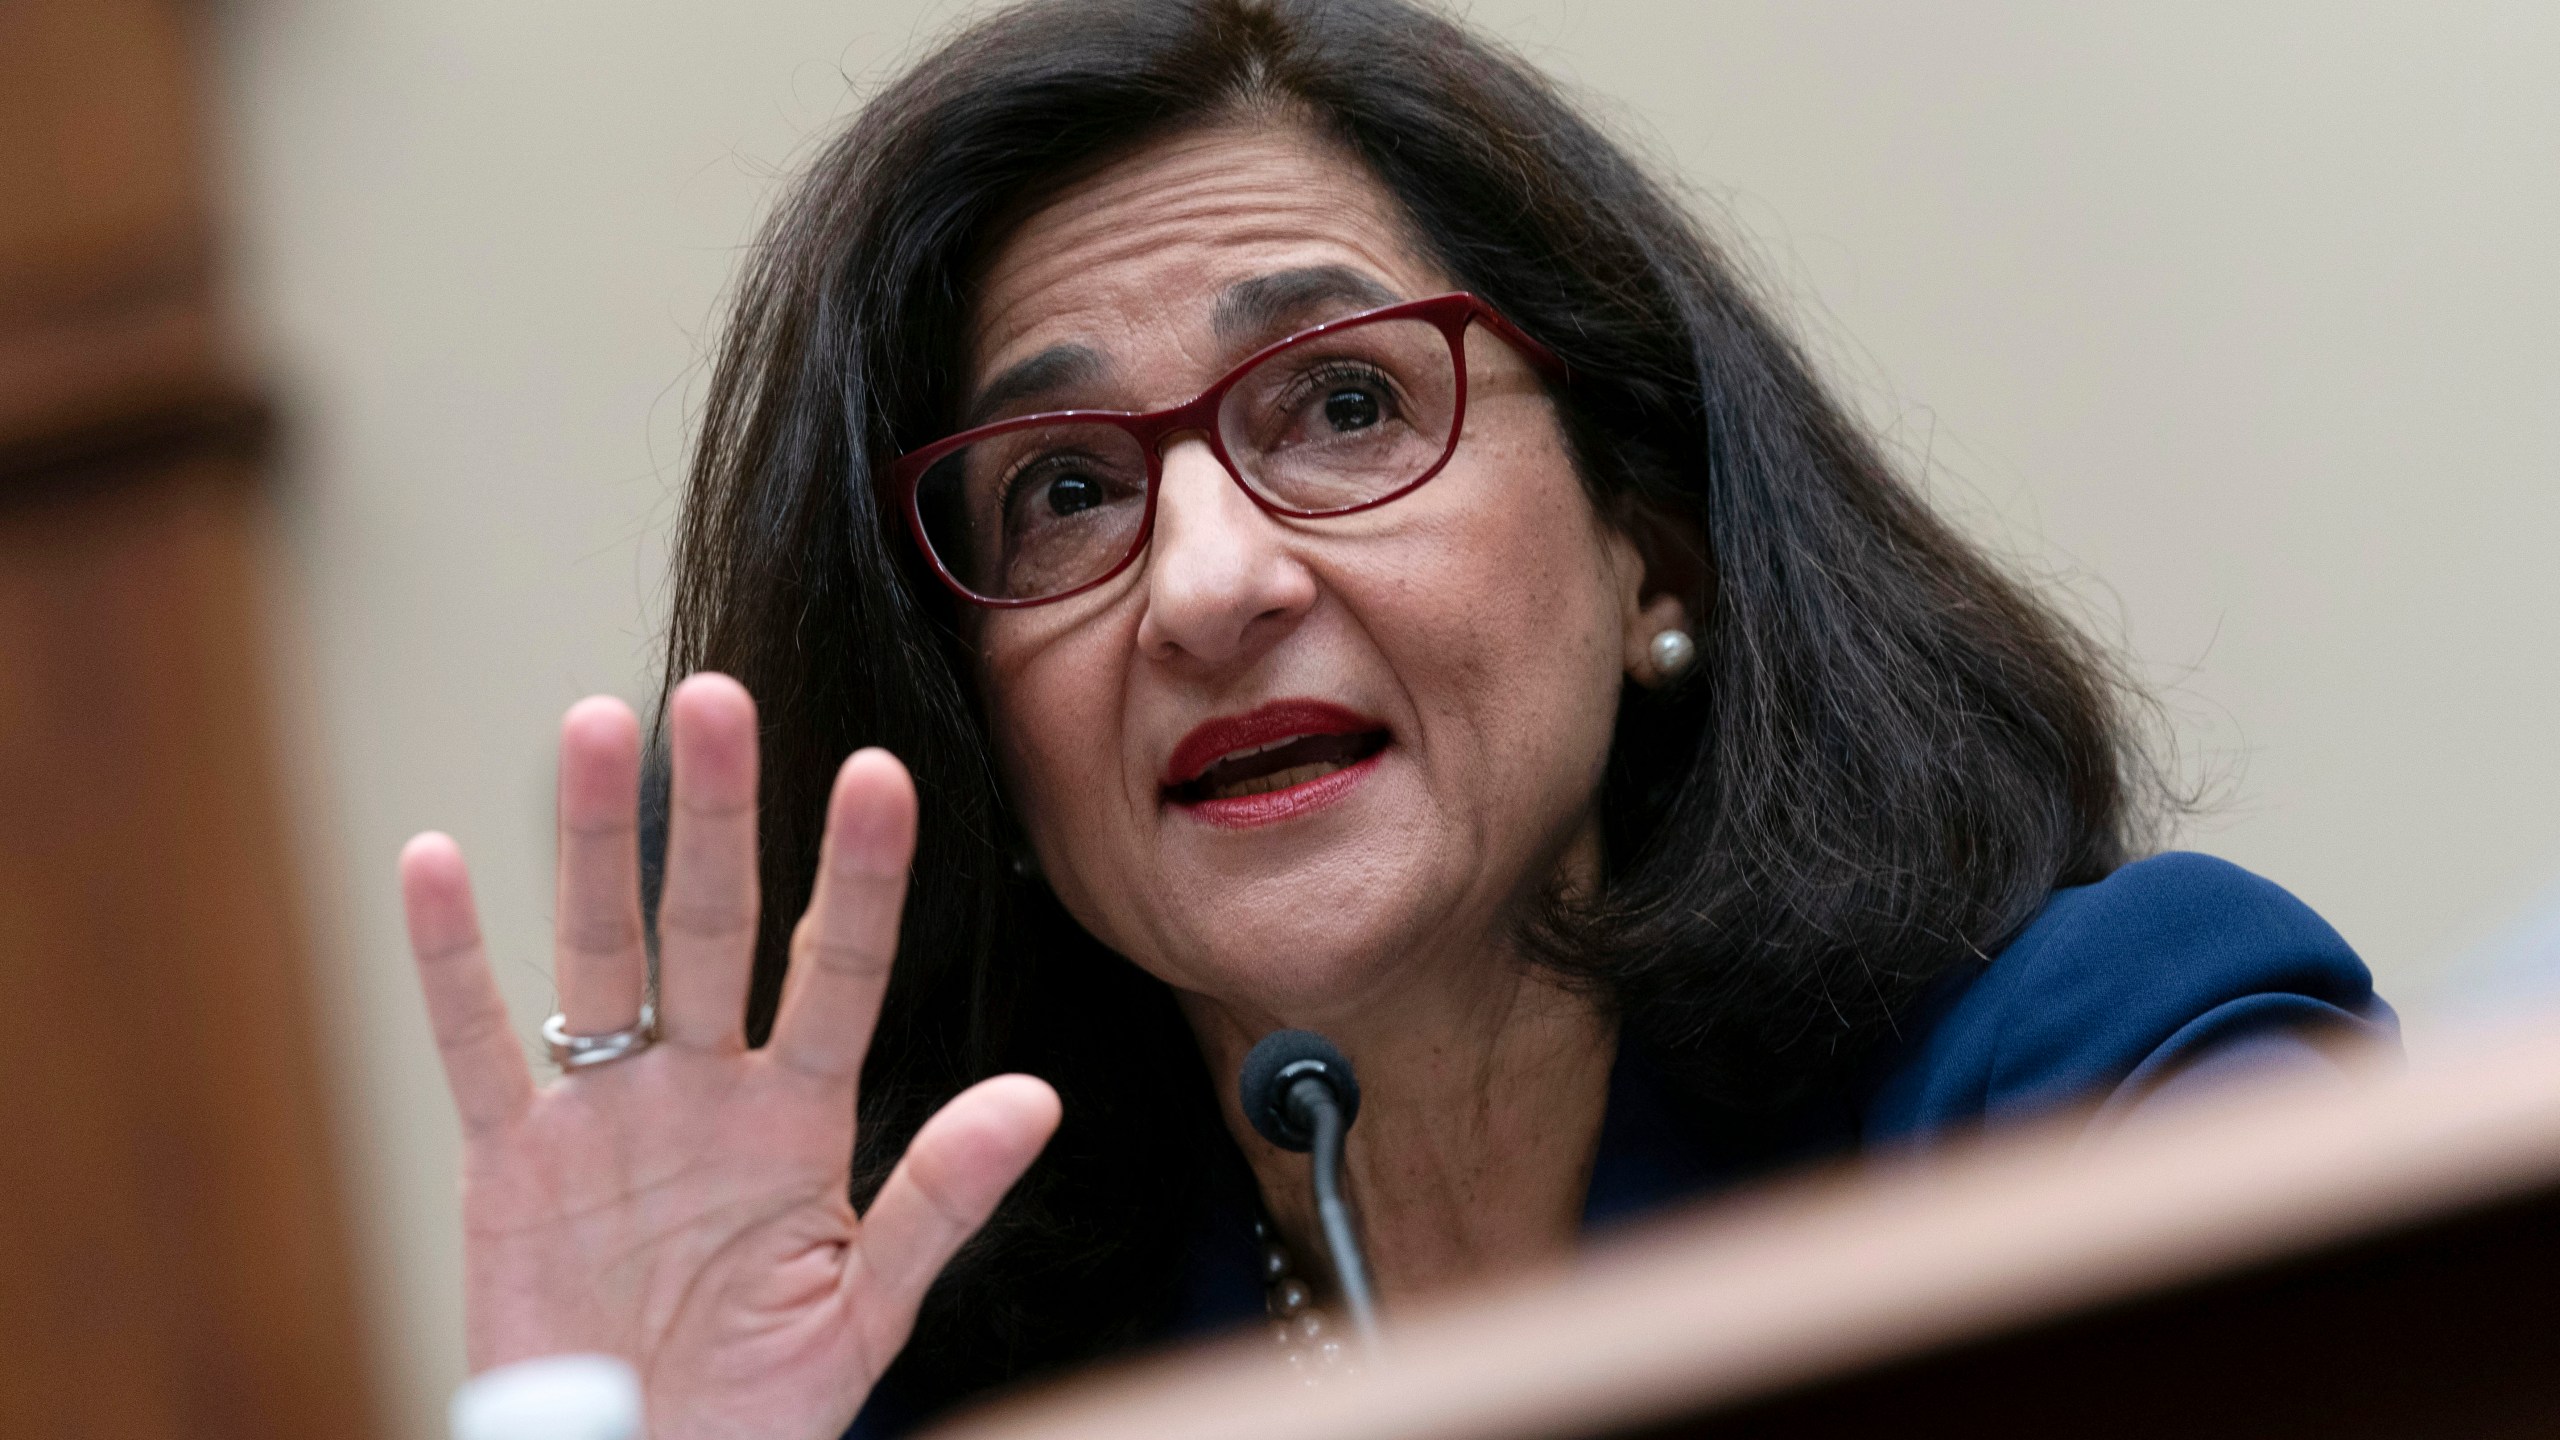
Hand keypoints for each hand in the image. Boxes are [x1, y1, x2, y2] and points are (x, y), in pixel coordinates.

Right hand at [399, 673, 1059, 1438]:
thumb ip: (939, 1202)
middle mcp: (702, 1088)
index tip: (879, 776)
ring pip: (598, 953)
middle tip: (718, 696)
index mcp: (798, 1117)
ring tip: (594, 723)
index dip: (856, 877)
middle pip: (709, 925)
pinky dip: (451, 963)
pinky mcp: (510, 1164)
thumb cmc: (760, 1403)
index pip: (835, 971)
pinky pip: (476, 1050)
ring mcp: (604, 1115)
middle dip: (715, 814)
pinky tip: (435, 861)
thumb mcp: (862, 1309)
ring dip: (589, 842)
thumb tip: (1036, 1098)